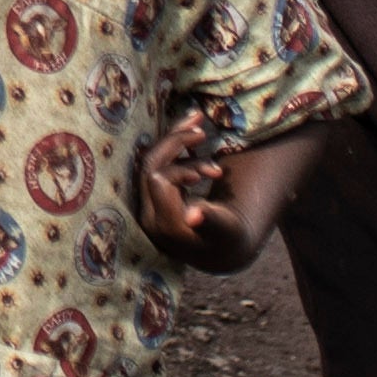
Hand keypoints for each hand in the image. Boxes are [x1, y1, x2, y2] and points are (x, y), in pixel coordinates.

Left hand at [137, 111, 260, 269]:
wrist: (221, 248)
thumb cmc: (228, 238)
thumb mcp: (225, 231)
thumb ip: (210, 222)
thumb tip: (194, 214)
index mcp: (166, 223)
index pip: (160, 180)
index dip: (182, 168)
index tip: (214, 171)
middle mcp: (150, 214)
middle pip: (151, 165)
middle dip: (176, 143)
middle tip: (203, 132)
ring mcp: (148, 205)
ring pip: (152, 160)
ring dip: (176, 141)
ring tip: (201, 128)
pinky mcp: (152, 195)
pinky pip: (156, 162)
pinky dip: (174, 147)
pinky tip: (194, 137)